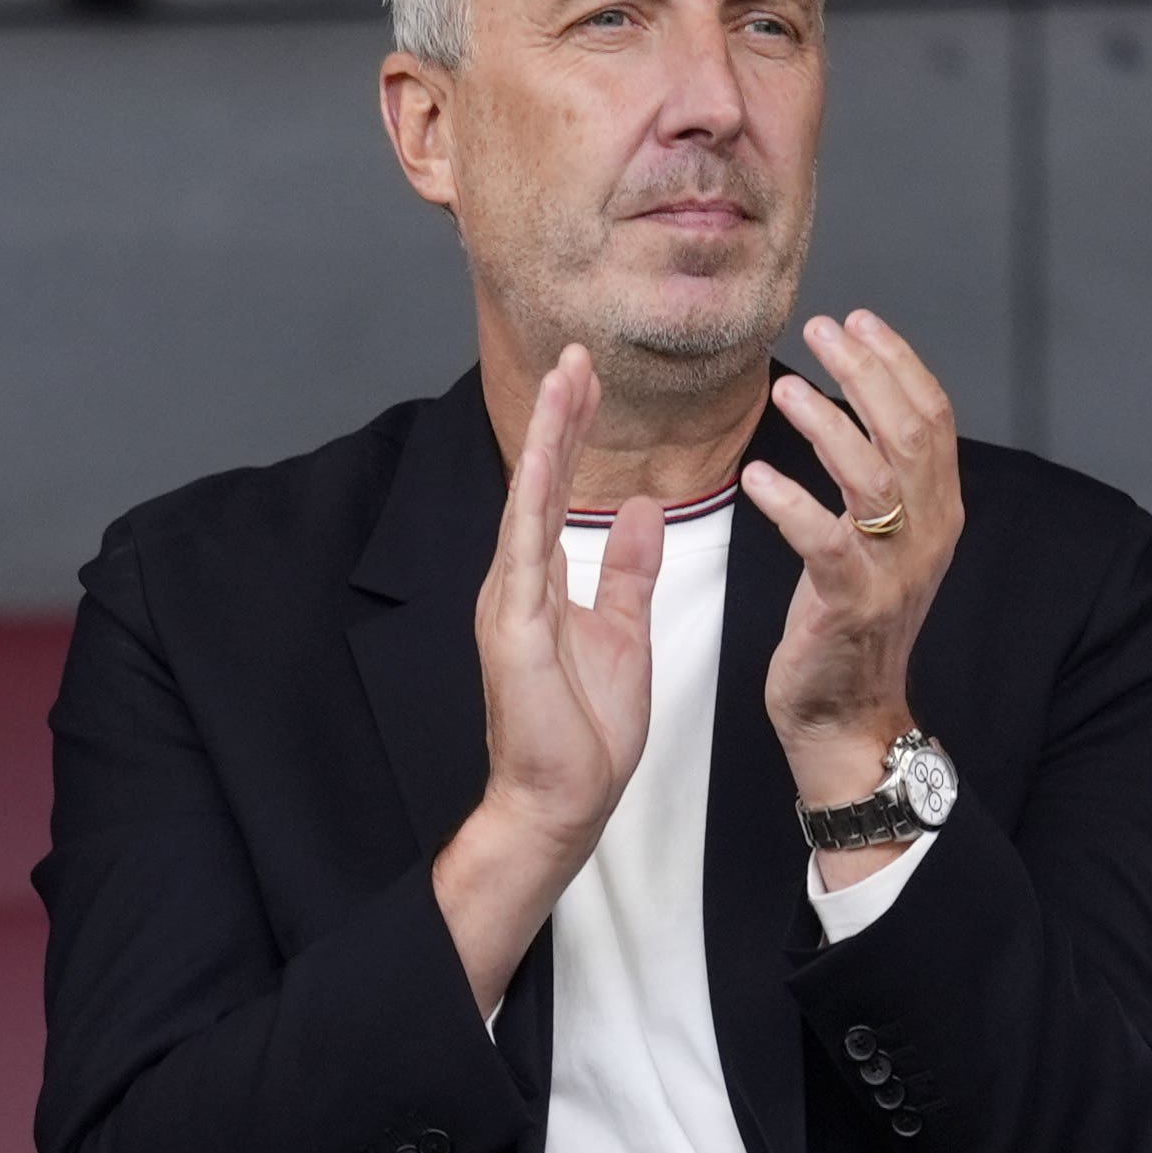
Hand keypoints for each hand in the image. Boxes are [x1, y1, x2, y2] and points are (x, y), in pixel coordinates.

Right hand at [428, 347, 662, 1012]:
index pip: (558, 491)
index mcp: (541, 582)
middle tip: (577, 354)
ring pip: (528, 502)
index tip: (589, 378)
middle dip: (558, 416)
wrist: (561, 799)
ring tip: (565, 381)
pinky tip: (547, 457)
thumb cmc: (585, 730)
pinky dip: (537, 499)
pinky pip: (527, 550)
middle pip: (537, 481)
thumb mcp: (624, 630)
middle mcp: (517, 581)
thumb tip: (641, 507)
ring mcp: (509, 601)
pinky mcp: (512, 627)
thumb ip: (628, 569)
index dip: (573, 433)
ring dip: (547, 439)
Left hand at [739, 311, 963, 857]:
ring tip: (783, 387)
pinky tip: (756, 473)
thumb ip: (878, 482)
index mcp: (938, 511)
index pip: (932, 415)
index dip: (898, 361)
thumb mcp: (877, 543)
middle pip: (910, 431)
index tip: (858, 319)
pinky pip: (824, 540)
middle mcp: (929, 533)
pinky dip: (790, 502)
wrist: (847, 715)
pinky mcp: (851, 604)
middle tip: (823, 329)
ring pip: (874, 476)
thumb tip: (858, 408)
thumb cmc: (847, 624)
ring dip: (828, 424)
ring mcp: (894, 570)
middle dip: (867, 371)